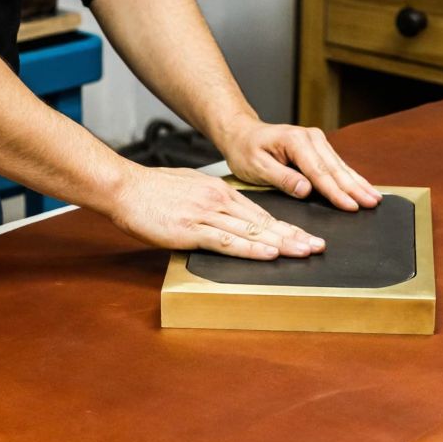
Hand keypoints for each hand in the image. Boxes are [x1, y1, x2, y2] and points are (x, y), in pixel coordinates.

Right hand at [107, 165, 325, 259]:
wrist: (124, 188)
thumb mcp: (191, 187)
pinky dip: (251, 248)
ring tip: (304, 252)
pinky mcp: (191, 230)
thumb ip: (212, 201)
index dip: (286, 226)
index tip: (306, 235)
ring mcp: (207, 215)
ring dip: (281, 243)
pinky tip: (269, 254)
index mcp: (221, 192)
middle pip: (264, 221)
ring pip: (252, 230)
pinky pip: (227, 240)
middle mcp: (219, 201)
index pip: (261, 213)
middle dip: (294, 235)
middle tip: (318, 246)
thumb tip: (227, 214)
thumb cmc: (152, 190)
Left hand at [216, 118, 381, 210]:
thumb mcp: (256, 166)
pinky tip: (364, 186)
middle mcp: (310, 138)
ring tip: (374, 197)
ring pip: (340, 166)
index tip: (350, 205)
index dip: (336, 191)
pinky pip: (337, 164)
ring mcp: (317, 141)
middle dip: (355, 188)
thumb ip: (282, 178)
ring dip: (358, 183)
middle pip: (335, 168)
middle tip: (371, 203)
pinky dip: (351, 177)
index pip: (319, 172)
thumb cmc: (246, 150)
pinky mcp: (319, 147)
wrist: (242, 133)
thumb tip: (306, 190)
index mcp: (295, 142)